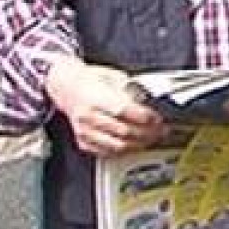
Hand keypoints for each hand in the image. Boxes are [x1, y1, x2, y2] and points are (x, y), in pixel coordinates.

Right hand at [45, 56, 165, 156]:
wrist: (67, 86)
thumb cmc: (91, 80)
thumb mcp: (113, 76)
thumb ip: (131, 90)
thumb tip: (150, 102)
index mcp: (95, 97)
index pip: (124, 111)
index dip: (145, 117)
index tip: (158, 118)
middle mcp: (88, 116)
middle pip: (124, 131)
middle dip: (147, 133)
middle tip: (161, 131)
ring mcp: (84, 131)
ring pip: (117, 146)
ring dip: (138, 145)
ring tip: (151, 139)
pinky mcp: (83, 141)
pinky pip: (107, 152)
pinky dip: (124, 151)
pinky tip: (135, 145)